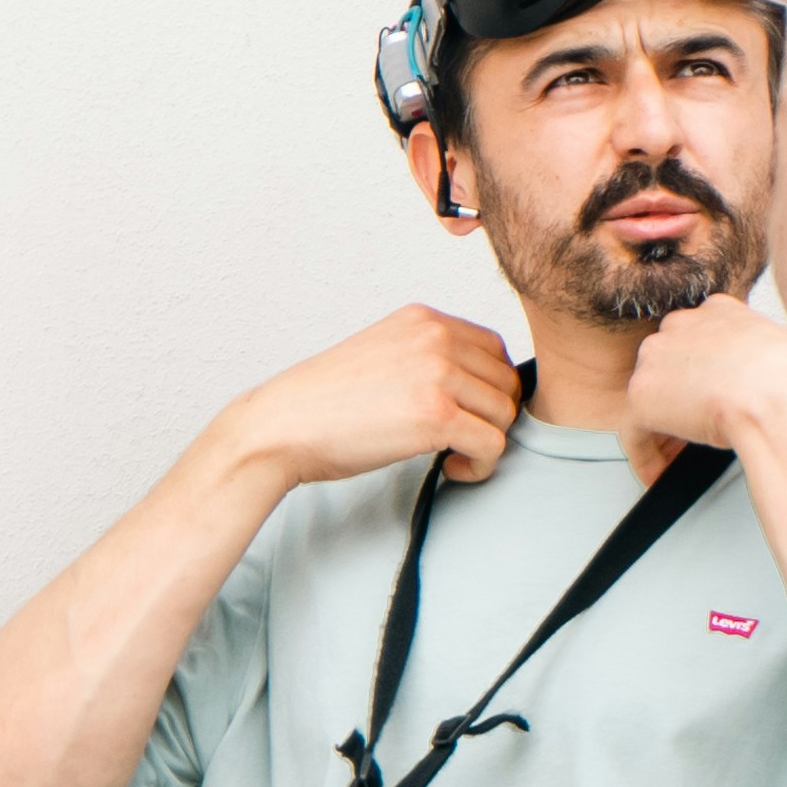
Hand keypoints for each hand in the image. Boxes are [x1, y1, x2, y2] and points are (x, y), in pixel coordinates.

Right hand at [215, 307, 522, 488]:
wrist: (280, 427)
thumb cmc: (324, 403)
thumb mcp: (383, 353)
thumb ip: (428, 356)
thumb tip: (480, 386)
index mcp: (423, 318)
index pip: (494, 349)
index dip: (485, 389)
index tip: (461, 413)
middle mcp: (435, 337)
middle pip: (506, 382)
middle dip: (490, 417)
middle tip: (458, 439)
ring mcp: (437, 374)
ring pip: (505, 414)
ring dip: (485, 443)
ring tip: (451, 455)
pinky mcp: (436, 416)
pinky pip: (494, 445)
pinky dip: (480, 466)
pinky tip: (450, 467)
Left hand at [622, 291, 786, 473]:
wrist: (777, 396)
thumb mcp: (786, 349)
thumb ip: (762, 356)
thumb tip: (766, 379)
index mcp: (719, 311)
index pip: (696, 339)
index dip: (699, 374)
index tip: (707, 398)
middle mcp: (682, 325)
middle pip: (667, 365)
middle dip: (676, 399)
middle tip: (690, 431)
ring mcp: (657, 358)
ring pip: (650, 397)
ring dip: (661, 429)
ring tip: (676, 458)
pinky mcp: (643, 395)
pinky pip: (634, 432)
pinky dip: (645, 456)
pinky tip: (658, 474)